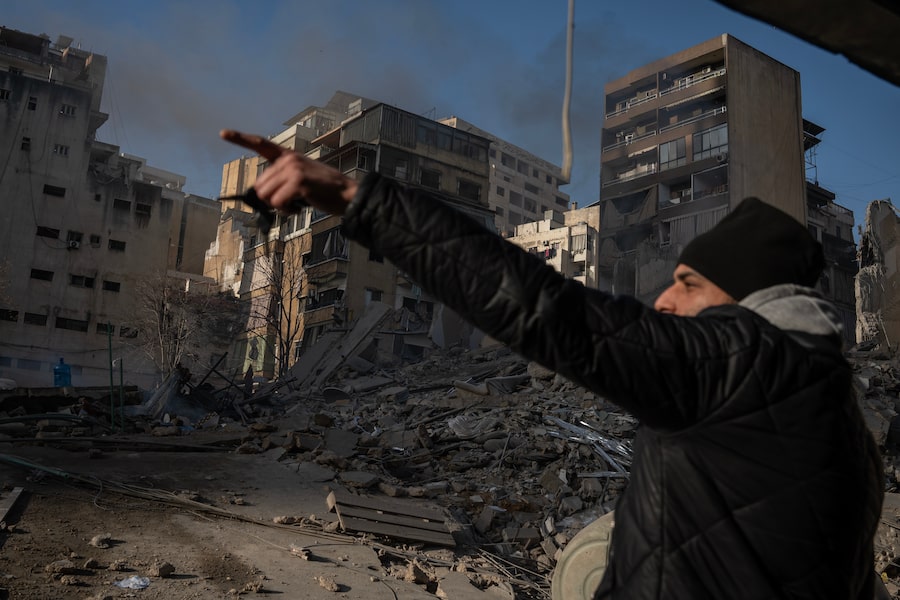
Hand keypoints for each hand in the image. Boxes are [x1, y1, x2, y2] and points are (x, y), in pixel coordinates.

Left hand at [219, 129, 357, 214]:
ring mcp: (293, 169)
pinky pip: (278, 203)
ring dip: (279, 206)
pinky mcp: (298, 182)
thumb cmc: (324, 191)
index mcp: (288, 156)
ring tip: (297, 202)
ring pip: (266, 196)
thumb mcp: (300, 178)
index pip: (260, 144)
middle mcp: (288, 159)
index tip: (222, 133)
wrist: (347, 195)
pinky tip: (299, 207)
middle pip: (259, 186)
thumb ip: (280, 180)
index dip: (240, 138)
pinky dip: (287, 211)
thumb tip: (260, 195)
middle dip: (271, 199)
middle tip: (291, 201)